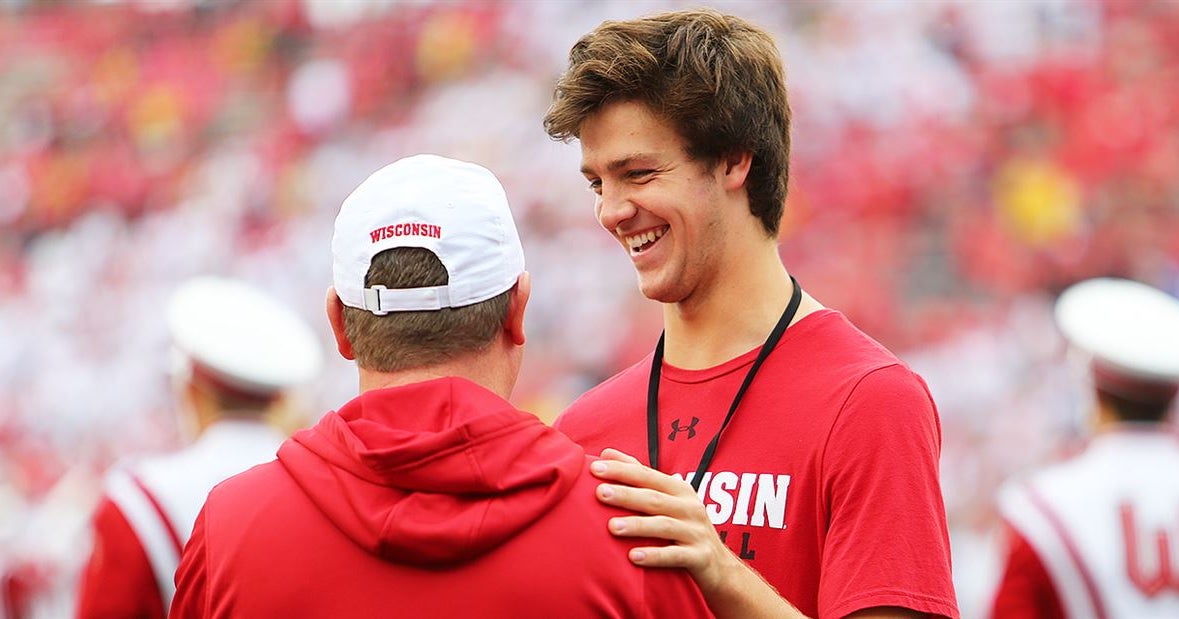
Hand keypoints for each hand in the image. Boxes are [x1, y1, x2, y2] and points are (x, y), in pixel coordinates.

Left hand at [589, 448, 741, 594]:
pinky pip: (675, 556)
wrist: (721, 568)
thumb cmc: (684, 528)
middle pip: (654, 498)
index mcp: (679, 490)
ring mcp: (696, 532)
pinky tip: (633, 557)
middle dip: (626, 494)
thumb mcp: (668, 500)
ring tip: (612, 527)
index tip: (594, 468)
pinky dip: (655, 556)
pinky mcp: (700, 557)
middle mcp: (690, 507)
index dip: (622, 470)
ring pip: (664, 526)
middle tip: (599, 493)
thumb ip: (639, 476)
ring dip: (638, 525)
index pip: (647, 476)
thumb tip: (605, 454)